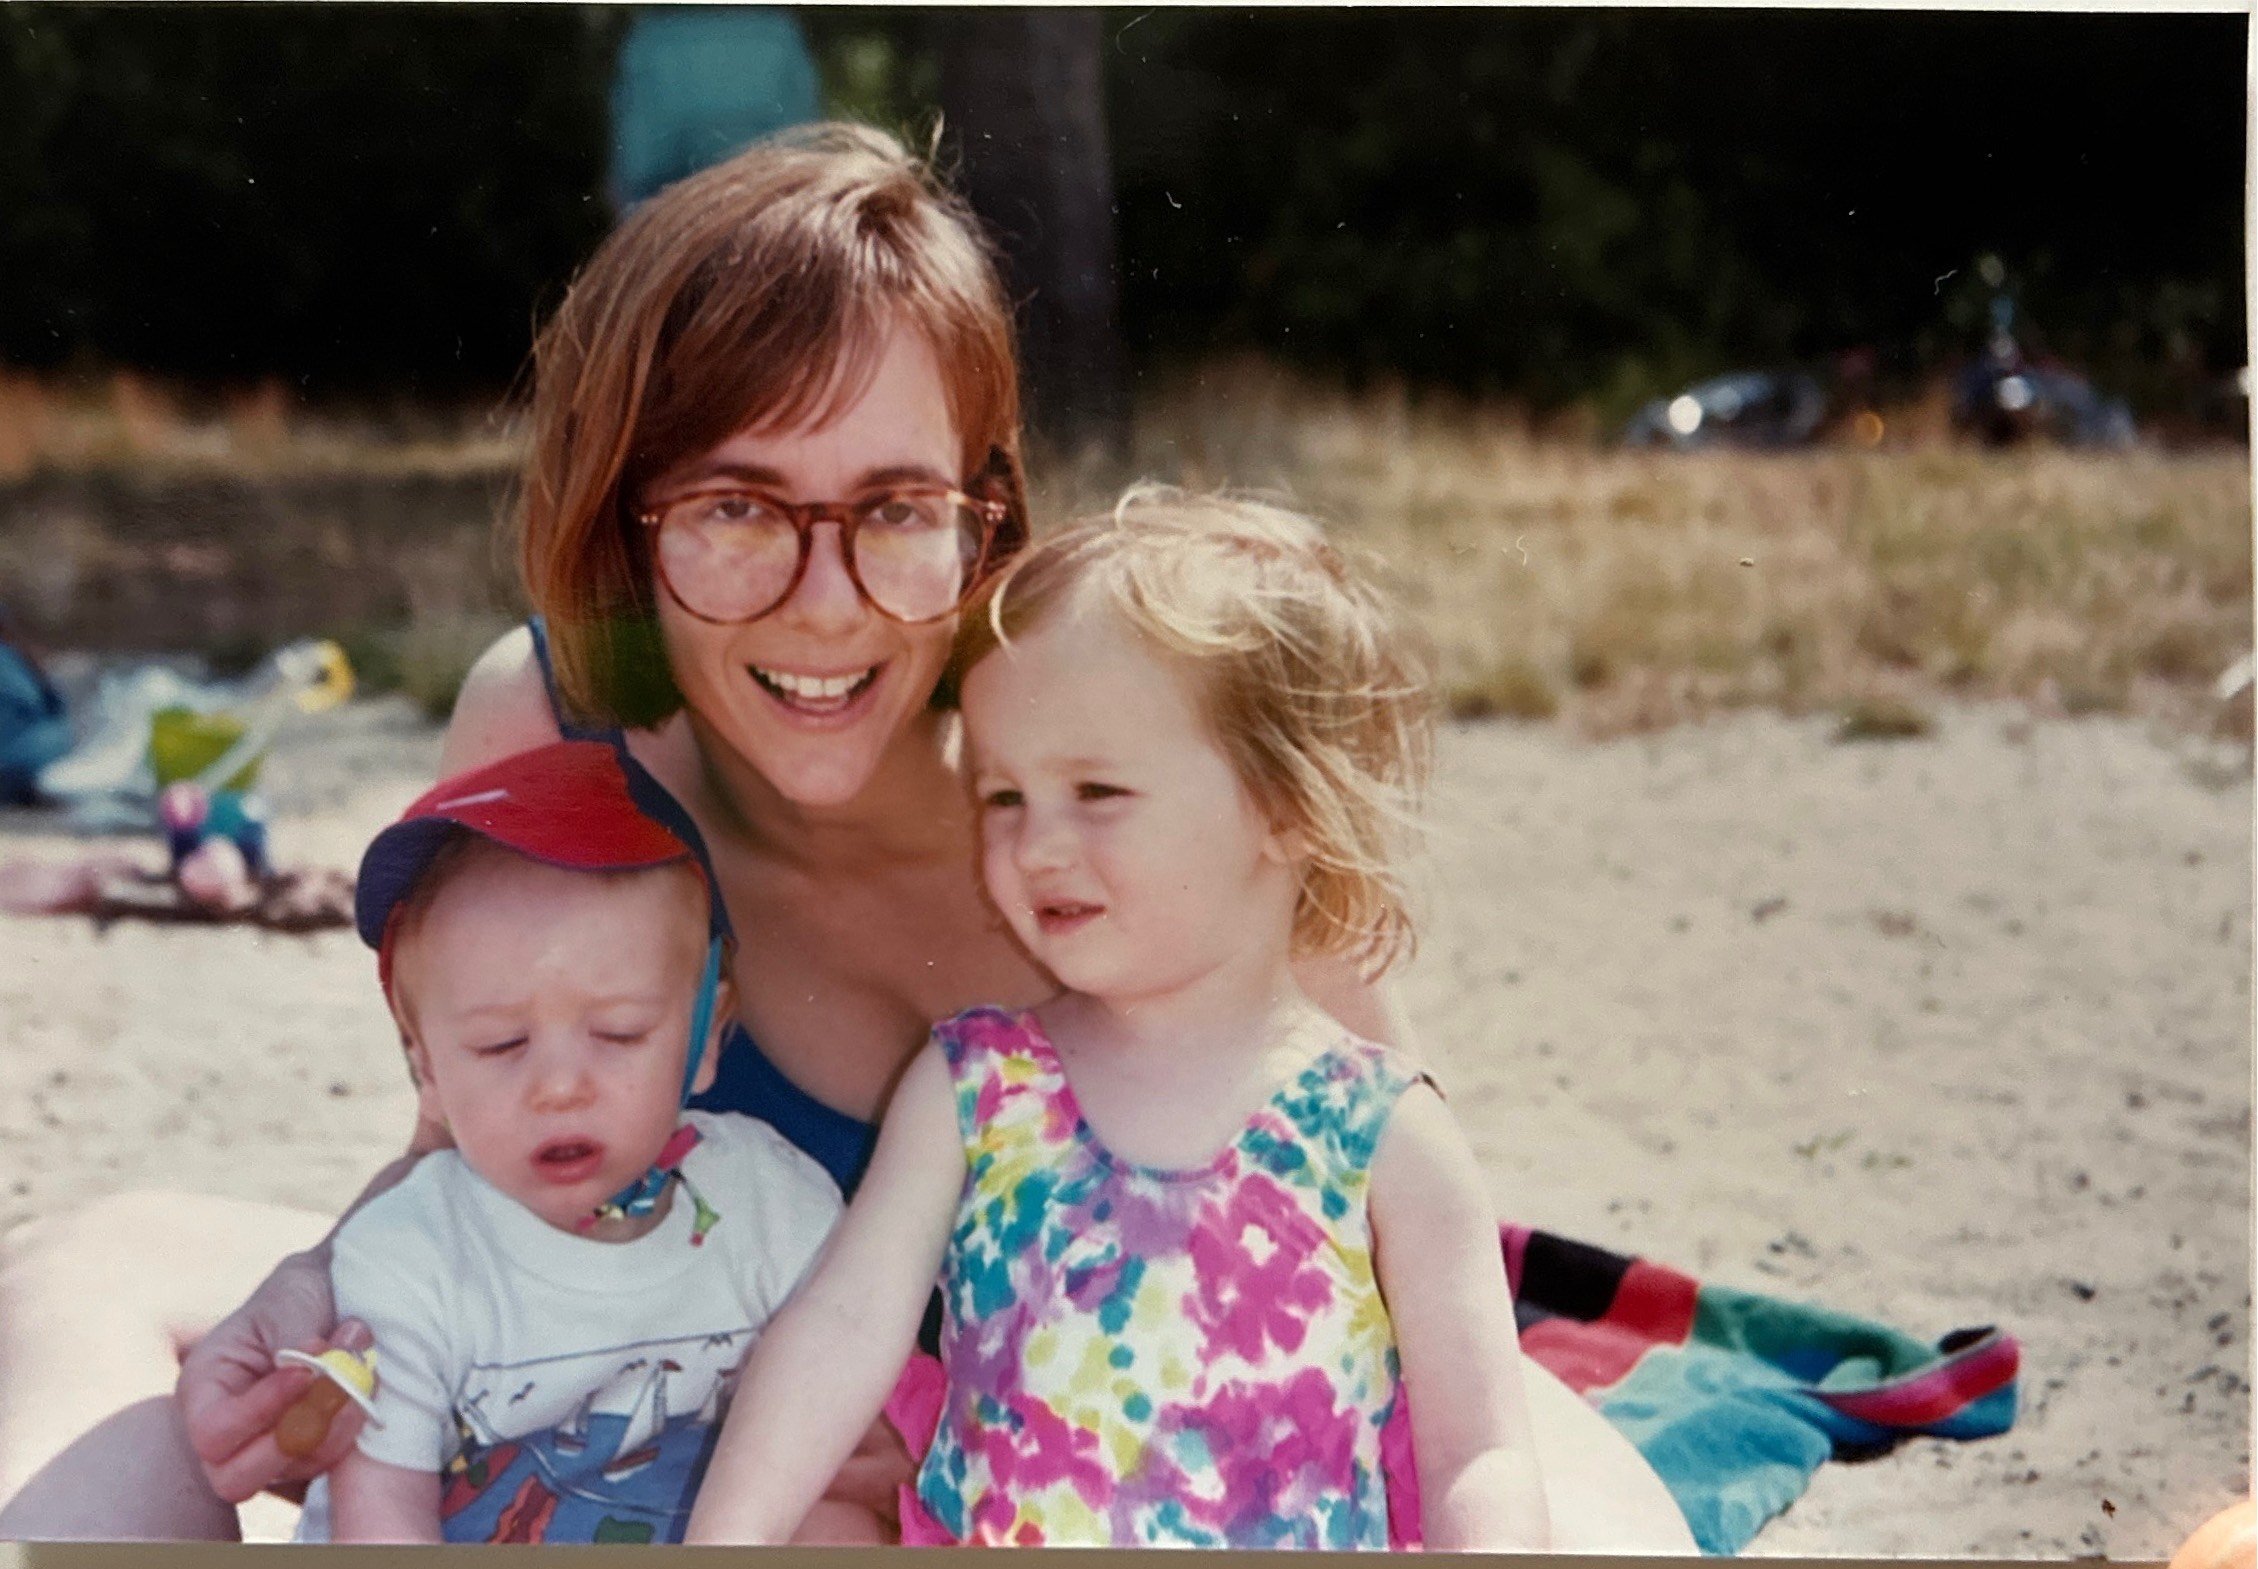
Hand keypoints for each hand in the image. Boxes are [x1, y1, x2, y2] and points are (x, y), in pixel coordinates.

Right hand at [177, 1249, 372, 1503]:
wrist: (333, 1295)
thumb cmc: (297, 1293)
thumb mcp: (288, 1302)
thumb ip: (292, 1343)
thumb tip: (308, 1373)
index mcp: (203, 1389)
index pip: (213, 1432)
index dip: (259, 1413)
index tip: (303, 1374)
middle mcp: (227, 1430)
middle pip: (237, 1478)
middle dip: (297, 1436)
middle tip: (338, 1386)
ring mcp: (265, 1448)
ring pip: (293, 1471)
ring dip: (337, 1423)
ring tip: (359, 1363)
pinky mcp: (305, 1452)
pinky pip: (327, 1463)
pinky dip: (353, 1428)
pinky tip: (366, 1383)